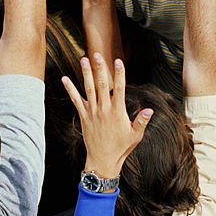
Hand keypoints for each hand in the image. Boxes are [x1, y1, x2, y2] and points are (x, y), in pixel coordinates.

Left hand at [63, 53, 151, 179]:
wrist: (103, 161)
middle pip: (102, 84)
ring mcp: (92, 112)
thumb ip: (141, 121)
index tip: (118, 61)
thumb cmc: (121, 148)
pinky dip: (70, 89)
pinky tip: (65, 79)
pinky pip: (75, 100)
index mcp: (117, 111)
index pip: (119, 88)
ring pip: (88, 89)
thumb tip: (150, 110)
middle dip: (99, 68)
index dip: (119, 74)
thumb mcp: (135, 135)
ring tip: (83, 59)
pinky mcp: (84, 116)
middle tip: (97, 54)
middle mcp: (104, 109)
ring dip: (86, 73)